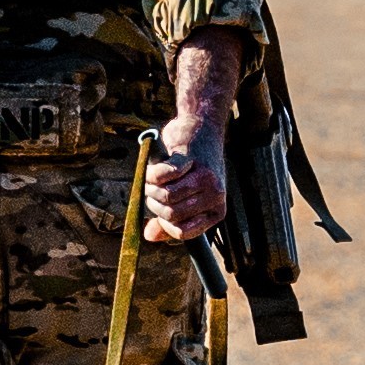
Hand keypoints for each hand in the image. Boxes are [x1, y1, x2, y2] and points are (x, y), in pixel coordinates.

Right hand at [146, 31, 244, 243]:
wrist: (201, 128)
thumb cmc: (191, 167)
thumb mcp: (184, 197)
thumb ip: (168, 218)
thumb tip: (148, 236)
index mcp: (216, 211)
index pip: (183, 232)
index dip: (164, 223)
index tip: (159, 209)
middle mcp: (215, 196)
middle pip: (172, 214)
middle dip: (154, 203)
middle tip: (152, 189)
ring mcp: (206, 178)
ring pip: (167, 196)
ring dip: (152, 187)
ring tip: (153, 177)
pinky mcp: (192, 159)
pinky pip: (166, 175)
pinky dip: (155, 172)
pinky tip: (158, 164)